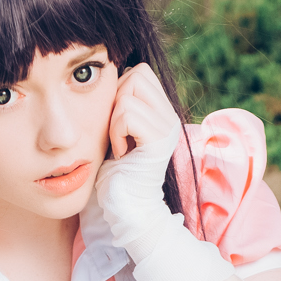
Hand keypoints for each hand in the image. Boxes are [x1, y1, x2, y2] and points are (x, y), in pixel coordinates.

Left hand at [94, 63, 182, 257]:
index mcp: (163, 111)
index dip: (120, 91)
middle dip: (116, 102)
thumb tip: (109, 72)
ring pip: (129, 93)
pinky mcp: (160, 140)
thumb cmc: (115, 171)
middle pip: (136, 75)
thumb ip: (121, 102)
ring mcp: (168, 127)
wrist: (127, 208)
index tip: (117, 124)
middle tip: (118, 134)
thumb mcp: (117, 128)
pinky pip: (126, 114)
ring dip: (113, 120)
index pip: (141, 72)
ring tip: (119, 145)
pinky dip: (115, 133)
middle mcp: (171, 116)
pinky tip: (121, 153)